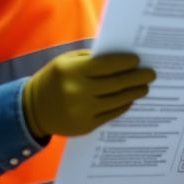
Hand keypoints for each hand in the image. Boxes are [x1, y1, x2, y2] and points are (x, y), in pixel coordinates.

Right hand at [22, 49, 154, 138]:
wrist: (32, 110)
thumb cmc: (54, 79)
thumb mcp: (66, 61)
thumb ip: (90, 58)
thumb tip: (120, 58)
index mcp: (73, 71)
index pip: (107, 65)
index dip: (125, 62)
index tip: (137, 60)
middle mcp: (78, 91)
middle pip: (116, 83)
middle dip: (136, 78)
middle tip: (151, 74)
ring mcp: (82, 110)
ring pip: (116, 100)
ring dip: (134, 93)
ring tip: (144, 87)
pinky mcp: (85, 126)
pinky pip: (111, 114)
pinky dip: (123, 106)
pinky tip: (130, 100)